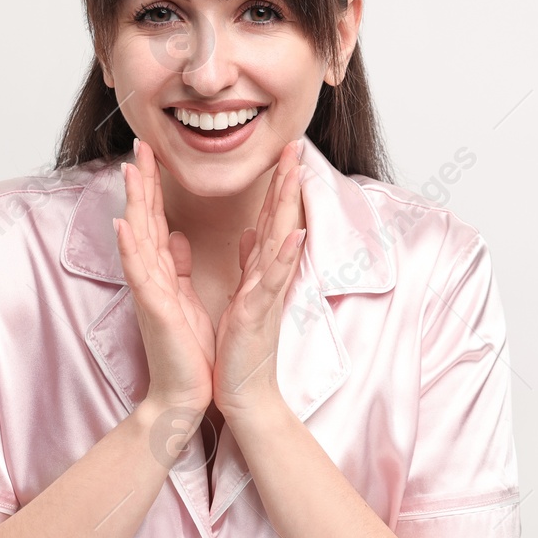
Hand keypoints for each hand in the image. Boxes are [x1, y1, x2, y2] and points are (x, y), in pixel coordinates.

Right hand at [112, 138, 215, 416]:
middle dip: (142, 181)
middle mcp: (152, 275)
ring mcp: (149, 291)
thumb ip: (177, 265)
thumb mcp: (184, 296)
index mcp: (163, 271)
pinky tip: (123, 225)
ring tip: (129, 170)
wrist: (184, 391)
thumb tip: (176, 236)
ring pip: (138, 238)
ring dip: (133, 203)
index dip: (154, 185)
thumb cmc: (186, 347)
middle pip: (143, 219)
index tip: (154, 150)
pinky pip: (140, 275)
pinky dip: (130, 249)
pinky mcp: (154, 309)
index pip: (156, 218)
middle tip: (139, 143)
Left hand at [212, 141, 307, 421]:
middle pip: (281, 221)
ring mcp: (267, 293)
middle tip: (295, 145)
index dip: (277, 185)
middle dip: (288, 183)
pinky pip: (272, 280)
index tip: (282, 152)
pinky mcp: (258, 313)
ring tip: (296, 174)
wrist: (242, 391)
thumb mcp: (245, 295)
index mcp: (261, 271)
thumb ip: (252, 262)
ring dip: (288, 207)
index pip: (270, 220)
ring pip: (281, 241)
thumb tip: (256, 232)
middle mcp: (269, 277)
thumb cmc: (241, 347)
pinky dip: (283, 256)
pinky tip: (294, 233)